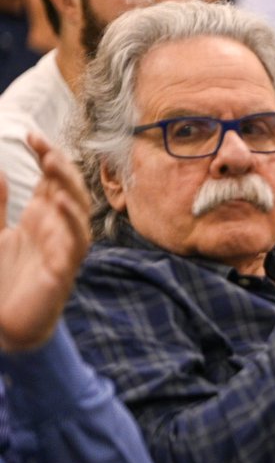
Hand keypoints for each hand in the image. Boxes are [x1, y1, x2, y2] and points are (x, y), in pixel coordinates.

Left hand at [0, 134, 90, 352]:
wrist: (6, 326)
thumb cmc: (4, 281)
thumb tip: (0, 171)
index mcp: (42, 218)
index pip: (53, 179)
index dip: (47, 156)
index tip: (31, 137)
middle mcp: (57, 229)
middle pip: (69, 188)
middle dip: (59, 165)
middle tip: (42, 146)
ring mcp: (64, 247)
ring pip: (79, 210)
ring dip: (68, 186)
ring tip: (52, 164)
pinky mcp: (64, 268)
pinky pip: (76, 241)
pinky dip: (71, 220)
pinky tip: (60, 202)